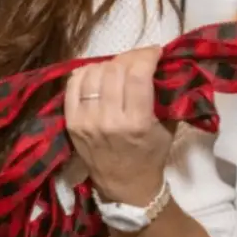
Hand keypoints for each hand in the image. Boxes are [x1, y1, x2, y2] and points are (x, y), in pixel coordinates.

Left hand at [65, 46, 173, 206]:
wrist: (123, 185)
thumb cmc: (150, 155)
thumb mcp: (167, 127)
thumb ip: (164, 96)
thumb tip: (161, 64)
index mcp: (136, 122)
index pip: (137, 75)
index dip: (146, 56)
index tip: (155, 52)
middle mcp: (107, 120)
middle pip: (114, 70)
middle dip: (130, 57)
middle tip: (139, 59)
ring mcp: (85, 120)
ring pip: (92, 73)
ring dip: (108, 64)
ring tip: (119, 67)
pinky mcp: (69, 121)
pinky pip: (73, 84)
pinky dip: (86, 73)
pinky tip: (97, 73)